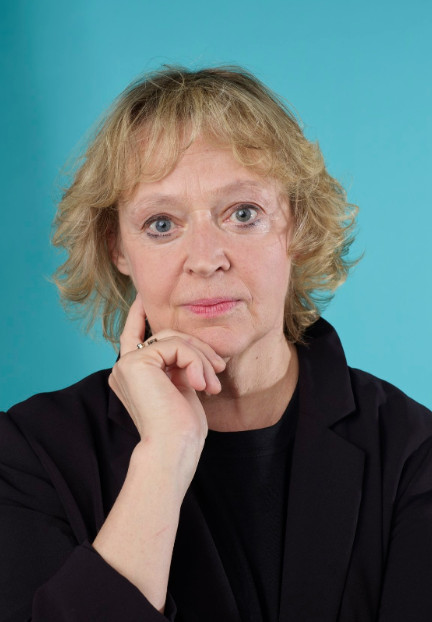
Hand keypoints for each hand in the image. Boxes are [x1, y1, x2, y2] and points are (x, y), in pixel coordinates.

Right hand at [109, 295, 225, 457]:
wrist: (173, 448)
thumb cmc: (181, 427)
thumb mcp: (182, 387)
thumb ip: (179, 363)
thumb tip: (193, 347)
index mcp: (132, 374)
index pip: (132, 335)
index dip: (138, 314)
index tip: (142, 298)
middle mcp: (124, 367)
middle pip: (165, 335)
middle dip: (198, 348)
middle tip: (219, 370)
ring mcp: (126, 364)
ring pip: (173, 338)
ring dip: (202, 359)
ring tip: (213, 384)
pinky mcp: (135, 362)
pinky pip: (176, 346)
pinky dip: (196, 362)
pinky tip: (201, 384)